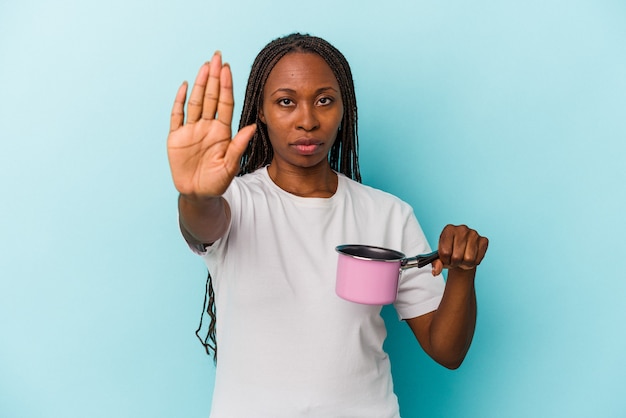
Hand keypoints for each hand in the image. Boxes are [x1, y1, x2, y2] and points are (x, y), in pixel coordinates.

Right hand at [167, 51, 255, 197]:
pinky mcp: (176, 137)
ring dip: (199, 84)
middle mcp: (207, 127)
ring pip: (195, 102)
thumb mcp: (230, 166)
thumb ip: (238, 146)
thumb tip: (251, 127)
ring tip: (205, 66)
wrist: (198, 194)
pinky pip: (177, 115)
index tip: (228, 69)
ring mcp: (191, 130)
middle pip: (211, 97)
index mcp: (222, 132)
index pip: (225, 104)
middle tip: (217, 57)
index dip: (226, 86)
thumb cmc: (217, 182)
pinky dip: (179, 101)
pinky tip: (184, 86)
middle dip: (214, 77)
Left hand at [432, 224, 488, 275]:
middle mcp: (462, 229)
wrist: (462, 251)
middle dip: (455, 262)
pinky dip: (473, 263)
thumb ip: (436, 264)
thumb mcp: (440, 257)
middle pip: (457, 256)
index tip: (446, 258)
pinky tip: (470, 257)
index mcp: (448, 229)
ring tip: (462, 259)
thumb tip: (436, 271)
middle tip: (455, 260)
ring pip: (468, 259)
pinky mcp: (483, 240)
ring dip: (464, 263)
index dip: (445, 260)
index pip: (445, 252)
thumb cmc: (450, 252)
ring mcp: (474, 234)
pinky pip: (477, 259)